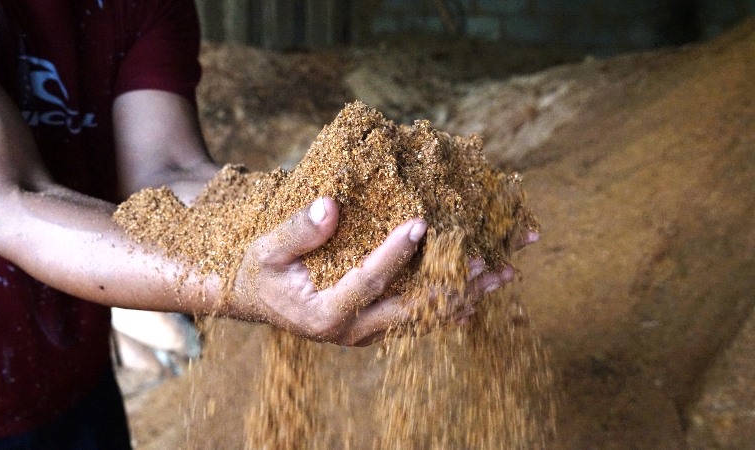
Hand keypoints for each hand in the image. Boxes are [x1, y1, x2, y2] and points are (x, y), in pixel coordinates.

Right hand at [232, 197, 530, 345]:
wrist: (254, 299)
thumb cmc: (260, 270)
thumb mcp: (268, 248)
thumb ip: (298, 230)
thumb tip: (331, 206)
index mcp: (325, 313)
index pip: (369, 280)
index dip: (396, 252)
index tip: (421, 222)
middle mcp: (351, 330)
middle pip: (412, 309)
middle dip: (453, 285)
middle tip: (490, 262)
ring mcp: (365, 332)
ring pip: (422, 316)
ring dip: (462, 295)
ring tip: (501, 272)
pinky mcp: (372, 326)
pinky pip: (415, 315)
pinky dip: (446, 301)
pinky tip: (476, 289)